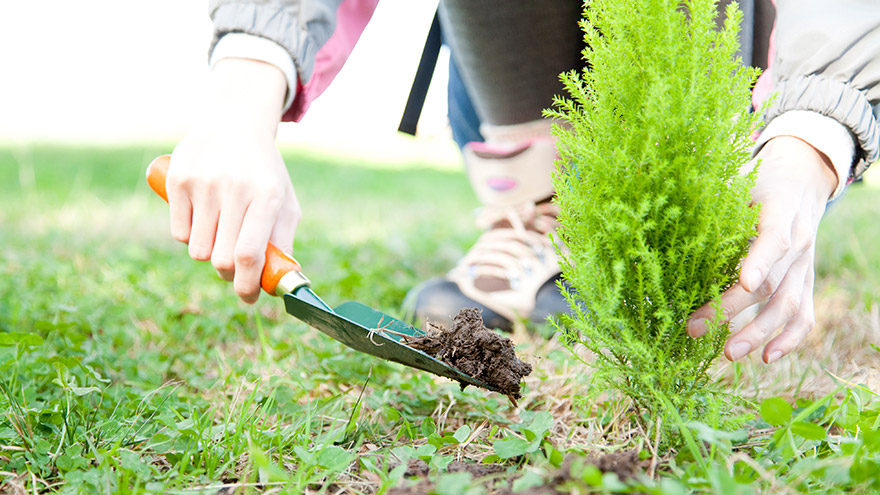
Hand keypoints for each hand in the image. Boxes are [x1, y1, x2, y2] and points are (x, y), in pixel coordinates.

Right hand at [166, 58, 299, 303]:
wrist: (235, 124)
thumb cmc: (264, 173)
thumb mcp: (285, 202)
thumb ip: (283, 242)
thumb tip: (279, 284)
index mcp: (268, 195)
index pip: (249, 253)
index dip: (247, 284)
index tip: (248, 297)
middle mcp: (235, 188)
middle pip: (222, 258)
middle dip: (229, 274)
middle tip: (234, 268)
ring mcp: (204, 182)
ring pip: (198, 250)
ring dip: (209, 253)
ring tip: (220, 234)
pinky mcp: (178, 178)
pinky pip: (179, 233)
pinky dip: (190, 236)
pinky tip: (202, 217)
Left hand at [688, 136, 838, 362]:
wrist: (801, 181)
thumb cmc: (757, 182)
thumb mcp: (736, 179)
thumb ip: (709, 193)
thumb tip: (661, 196)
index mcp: (781, 212)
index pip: (774, 239)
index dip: (760, 261)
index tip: (743, 282)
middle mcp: (800, 242)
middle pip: (770, 283)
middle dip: (733, 309)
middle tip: (696, 328)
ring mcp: (805, 267)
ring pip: (788, 306)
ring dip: (759, 333)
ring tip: (729, 354)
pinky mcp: (805, 283)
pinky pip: (803, 316)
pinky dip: (789, 340)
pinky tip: (766, 358)